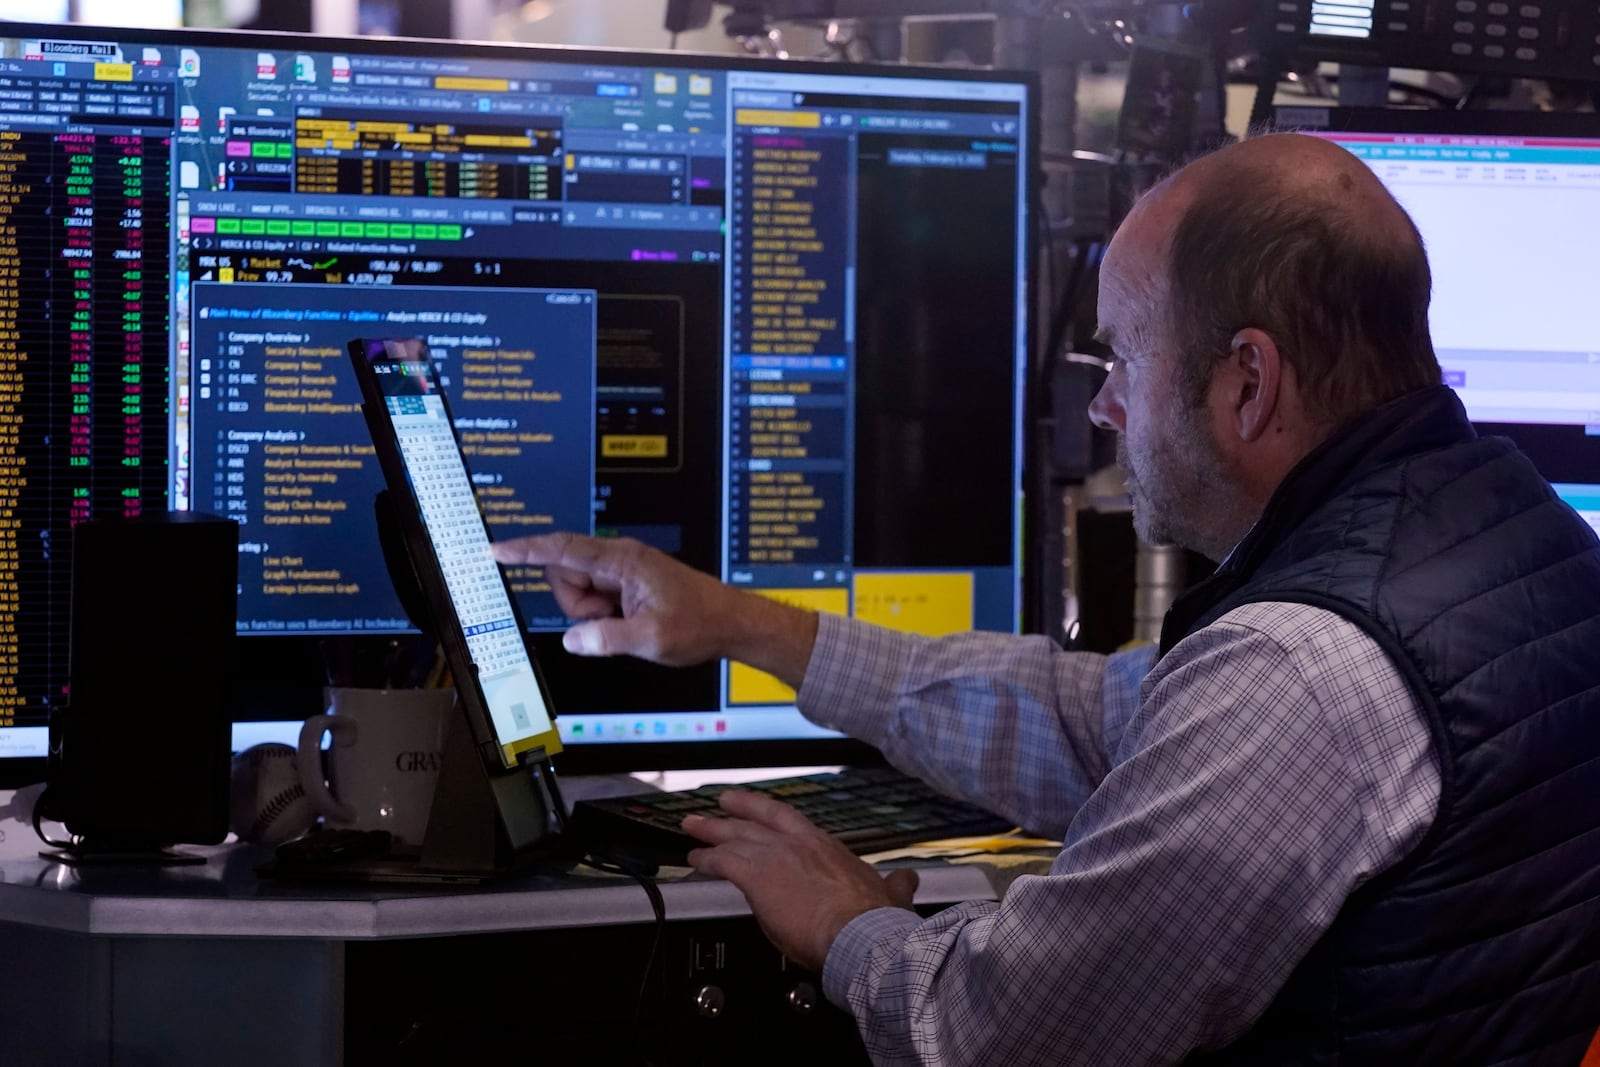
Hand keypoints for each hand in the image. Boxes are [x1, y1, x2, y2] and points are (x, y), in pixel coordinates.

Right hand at [489, 532, 732, 665]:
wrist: (729, 622)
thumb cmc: (700, 623)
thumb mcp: (652, 638)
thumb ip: (608, 638)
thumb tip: (573, 639)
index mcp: (623, 561)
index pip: (563, 549)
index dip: (526, 550)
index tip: (497, 549)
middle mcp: (618, 560)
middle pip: (564, 576)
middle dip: (576, 605)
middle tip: (611, 622)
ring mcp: (621, 573)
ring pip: (577, 592)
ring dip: (591, 614)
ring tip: (626, 623)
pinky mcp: (624, 585)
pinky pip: (594, 600)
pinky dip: (602, 616)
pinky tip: (629, 623)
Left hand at [683, 790, 919, 973]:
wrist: (861, 934)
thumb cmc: (875, 920)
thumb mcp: (891, 895)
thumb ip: (894, 885)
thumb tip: (906, 881)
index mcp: (827, 848)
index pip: (792, 822)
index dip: (771, 813)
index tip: (758, 810)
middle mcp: (799, 844)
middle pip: (759, 819)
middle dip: (736, 810)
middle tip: (718, 804)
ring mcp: (777, 856)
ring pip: (735, 836)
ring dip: (711, 832)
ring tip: (694, 827)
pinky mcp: (757, 877)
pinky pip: (723, 862)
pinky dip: (706, 859)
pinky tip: (696, 860)